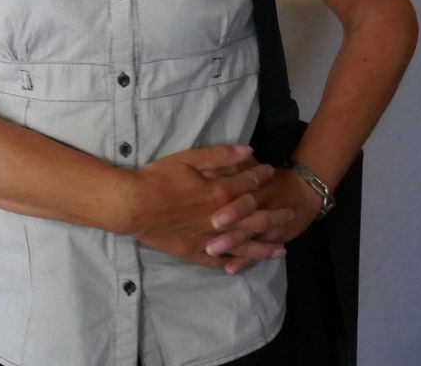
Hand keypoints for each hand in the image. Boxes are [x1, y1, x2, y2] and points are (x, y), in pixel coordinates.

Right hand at [125, 144, 276, 271]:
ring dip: (263, 247)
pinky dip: (230, 265)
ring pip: (243, 245)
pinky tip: (240, 268)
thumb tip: (249, 152)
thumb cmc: (156, 178)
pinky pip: (217, 261)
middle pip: (254, 218)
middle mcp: (220, 219)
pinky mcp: (194, 252)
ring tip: (280, 251)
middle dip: (273, 214)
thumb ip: (219, 156)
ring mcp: (209, 238)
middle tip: (289, 214)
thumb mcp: (187, 159)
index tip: (271, 173)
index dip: (260, 177)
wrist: (131, 204)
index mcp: (219, 192)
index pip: (247, 184)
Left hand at [202, 167, 322, 269]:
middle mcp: (264, 210)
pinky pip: (255, 253)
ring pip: (251, 240)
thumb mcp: (256, 165)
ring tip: (212, 252)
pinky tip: (228, 269)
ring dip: (233, 247)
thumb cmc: (270, 177)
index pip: (246, 199)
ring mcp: (267, 228)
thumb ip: (238, 162)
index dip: (234, 210)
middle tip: (210, 244)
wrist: (305, 190)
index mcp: (258, 189)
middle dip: (231, 234)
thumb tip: (219, 162)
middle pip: (248, 223)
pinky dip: (243, 261)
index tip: (215, 220)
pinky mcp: (270, 240)